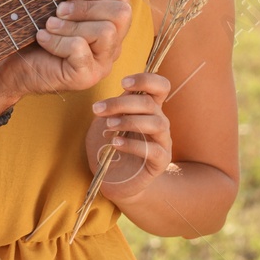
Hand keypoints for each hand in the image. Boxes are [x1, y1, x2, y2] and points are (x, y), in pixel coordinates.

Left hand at [0, 0, 131, 97]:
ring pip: (105, 32)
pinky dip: (58, 41)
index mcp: (109, 19)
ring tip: (48, 26)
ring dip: (70, 24)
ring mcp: (102, 62)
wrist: (8, 59)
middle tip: (58, 10)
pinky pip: (82, 50)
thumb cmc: (32, 22)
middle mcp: (113, 42)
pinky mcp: (86, 78)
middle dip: (85, 6)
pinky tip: (43, 39)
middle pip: (121, 13)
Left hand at [85, 72, 173, 201]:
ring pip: (156, 123)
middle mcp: (160, 122)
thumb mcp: (107, 122)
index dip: (146, 80)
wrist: (116, 179)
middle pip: (150, 104)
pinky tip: (115, 143)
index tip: (123, 83)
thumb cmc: (111, 146)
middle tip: (97, 109)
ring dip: (129, 121)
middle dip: (121, 103)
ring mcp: (163, 142)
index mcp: (149, 108)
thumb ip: (112, 109)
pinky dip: (133, 144)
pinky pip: (152, 150)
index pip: (160, 86)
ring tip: (108, 126)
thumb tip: (108, 101)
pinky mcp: (160, 161)